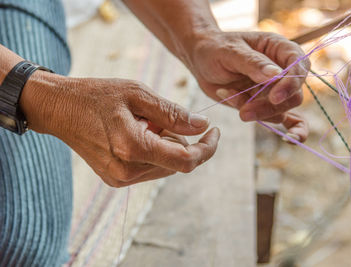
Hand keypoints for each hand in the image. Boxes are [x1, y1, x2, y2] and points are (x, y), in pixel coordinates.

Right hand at [21, 72, 219, 186]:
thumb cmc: (97, 95)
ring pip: (165, 166)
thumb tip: (202, 126)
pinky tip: (135, 134)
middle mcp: (127, 171)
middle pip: (177, 163)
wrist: (59, 109)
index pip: (186, 160)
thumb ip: (173, 113)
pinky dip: (153, 152)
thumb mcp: (138, 94)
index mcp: (134, 148)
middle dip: (180, 140)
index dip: (207, 148)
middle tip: (158, 117)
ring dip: (165, 146)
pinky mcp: (115, 179)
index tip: (214, 131)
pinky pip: (150, 168)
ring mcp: (120, 178)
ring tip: (142, 123)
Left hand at [187, 31, 309, 141]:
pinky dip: (291, 130)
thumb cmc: (215, 49)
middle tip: (244, 112)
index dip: (291, 83)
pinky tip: (290, 139)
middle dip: (270, 107)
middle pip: (293, 94)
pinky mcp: (266, 105)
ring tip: (230, 96)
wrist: (201, 61)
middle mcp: (283, 69)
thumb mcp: (230, 51)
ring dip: (256, 112)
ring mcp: (275, 89)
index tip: (274, 97)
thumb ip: (253, 63)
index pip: (299, 65)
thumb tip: (276, 75)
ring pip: (281, 110)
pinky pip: (285, 119)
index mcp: (279, 48)